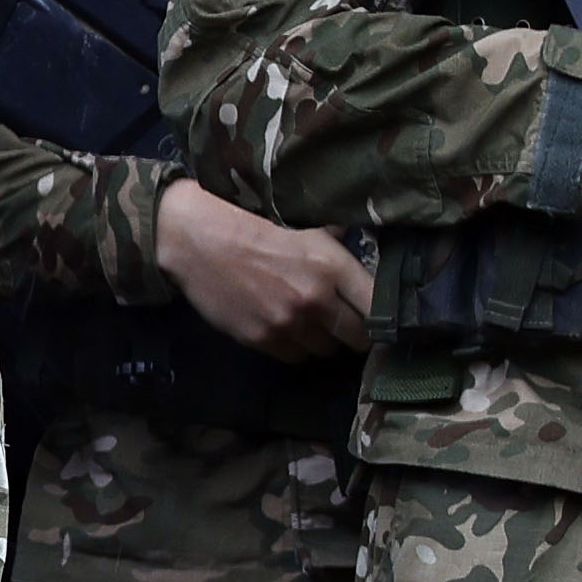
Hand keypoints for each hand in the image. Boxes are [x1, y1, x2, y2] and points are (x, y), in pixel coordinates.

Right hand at [150, 175, 375, 362]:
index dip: (384, 315)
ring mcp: (288, 323)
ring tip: (310, 321)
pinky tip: (285, 326)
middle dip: (355, 331)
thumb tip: (366, 239)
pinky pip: (295, 357)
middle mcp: (315, 299)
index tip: (379, 316)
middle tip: (346, 322)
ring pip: (325, 350)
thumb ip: (336, 239)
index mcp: (331, 264)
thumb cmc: (251, 224)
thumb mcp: (302, 224)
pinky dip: (295, 346)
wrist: (197, 240)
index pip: (378, 306)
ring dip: (323, 339)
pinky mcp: (262, 340)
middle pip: (358, 338)